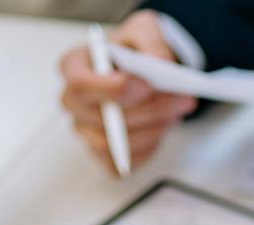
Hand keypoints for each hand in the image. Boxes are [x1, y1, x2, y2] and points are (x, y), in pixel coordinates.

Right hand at [57, 10, 196, 173]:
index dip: (112, 89)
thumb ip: (152, 43)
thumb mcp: (145, 31)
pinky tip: (162, 127)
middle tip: (181, 98)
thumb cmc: (134, 50)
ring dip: (153, 130)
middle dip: (147, 111)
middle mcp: (73, 102)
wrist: (143, 70)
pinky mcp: (102, 154)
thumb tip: (161, 64)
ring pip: (115, 145)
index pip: (80, 85)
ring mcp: (85, 131)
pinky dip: (149, 148)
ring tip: (177, 111)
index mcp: (73, 66)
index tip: (145, 84)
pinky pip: (123, 164)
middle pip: (102, 119)